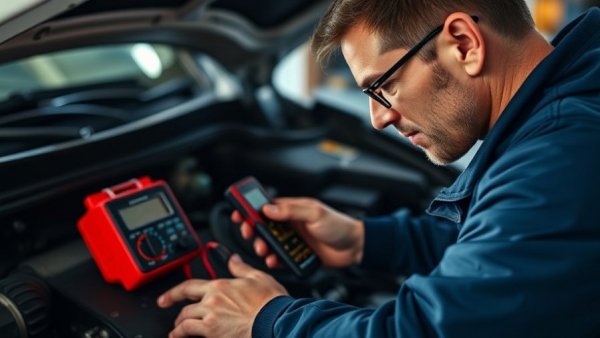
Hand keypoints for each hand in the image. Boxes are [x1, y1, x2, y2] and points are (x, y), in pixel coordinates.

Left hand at [157, 254, 287, 337]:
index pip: (189, 287)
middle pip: (185, 308)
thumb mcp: (257, 277)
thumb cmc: (270, 302)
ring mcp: (210, 318)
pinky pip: (190, 333)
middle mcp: (212, 301)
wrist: (275, 319)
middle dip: (177, 314)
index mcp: (220, 286)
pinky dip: (183, 336)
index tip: (165, 298)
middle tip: (175, 321)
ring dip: (179, 328)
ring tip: (177, 332)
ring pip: (185, 322)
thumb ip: (241, 268)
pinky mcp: (213, 332)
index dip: (173, 292)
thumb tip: (233, 259)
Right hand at [232, 197, 364, 268]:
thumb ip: (291, 211)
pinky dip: (273, 260)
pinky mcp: (297, 254)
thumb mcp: (315, 213)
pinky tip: (273, 261)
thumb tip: (269, 209)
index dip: (251, 209)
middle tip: (249, 234)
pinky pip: (280, 258)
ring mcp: (293, 240)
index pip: (266, 206)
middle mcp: (290, 224)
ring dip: (263, 247)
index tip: (239, 212)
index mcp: (292, 209)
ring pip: (270, 243)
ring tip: (263, 250)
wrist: (355, 247)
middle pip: (263, 226)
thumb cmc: (339, 225)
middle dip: (253, 230)